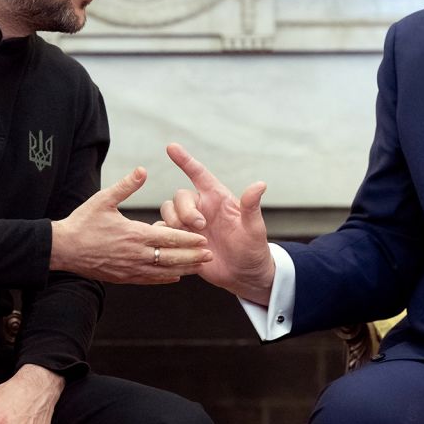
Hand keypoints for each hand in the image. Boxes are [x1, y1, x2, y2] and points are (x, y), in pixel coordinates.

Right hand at [51, 166, 211, 283]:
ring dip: (183, 270)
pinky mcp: (123, 277)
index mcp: (134, 234)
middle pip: (171, 258)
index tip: (204, 238)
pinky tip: (175, 277)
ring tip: (199, 267)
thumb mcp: (103, 199)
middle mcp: (136, 254)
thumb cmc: (82, 222)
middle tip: (210, 255)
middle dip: (192, 257)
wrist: (63, 249)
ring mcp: (130, 268)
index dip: (188, 239)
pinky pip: (149, 280)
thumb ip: (126, 186)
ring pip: (163, 272)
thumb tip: (143, 170)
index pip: (168, 238)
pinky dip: (164, 279)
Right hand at [161, 143, 274, 302]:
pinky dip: (166, 237)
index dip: (185, 160)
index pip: (198, 173)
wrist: (244, 275)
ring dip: (174, 224)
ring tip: (194, 240)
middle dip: (185, 210)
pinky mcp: (181, 241)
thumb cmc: (253, 249)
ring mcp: (189, 225)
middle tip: (200, 227)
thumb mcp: (254, 229)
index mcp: (217, 199)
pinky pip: (163, 232)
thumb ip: (252, 207)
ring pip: (168, 212)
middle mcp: (201, 208)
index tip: (171, 147)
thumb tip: (260, 184)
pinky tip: (178, 247)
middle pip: (179, 197)